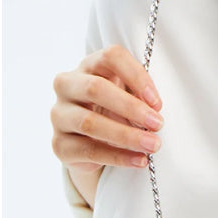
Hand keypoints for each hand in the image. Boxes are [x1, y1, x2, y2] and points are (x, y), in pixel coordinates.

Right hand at [50, 44, 163, 183]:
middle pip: (95, 89)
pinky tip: (140, 160)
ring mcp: (60, 115)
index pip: (110, 57)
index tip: (157, 102)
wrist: (89, 146)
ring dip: (126, 135)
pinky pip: (90, 151)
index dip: (136, 76)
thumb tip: (153, 109)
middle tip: (158, 124)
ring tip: (152, 145)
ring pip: (90, 122)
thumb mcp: (127, 99)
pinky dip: (118, 157)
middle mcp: (67, 86)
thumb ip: (138, 97)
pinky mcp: (60, 144)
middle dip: (131, 108)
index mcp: (88, 66)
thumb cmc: (113, 114)